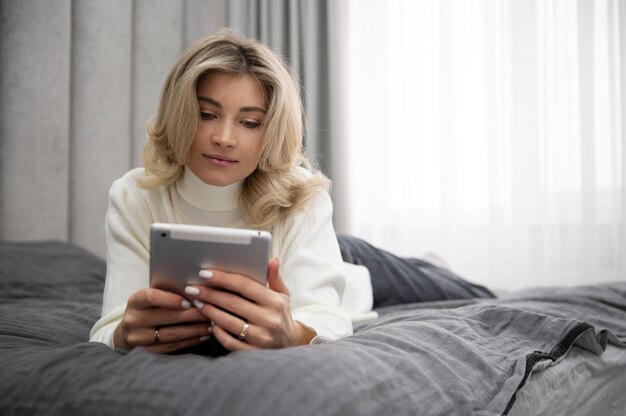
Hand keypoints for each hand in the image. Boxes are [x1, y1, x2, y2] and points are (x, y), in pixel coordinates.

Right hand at [114, 287, 212, 353]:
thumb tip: (195, 290)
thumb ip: (167, 293)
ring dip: (195, 330)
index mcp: (135, 301)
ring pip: (172, 334)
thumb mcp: (150, 298)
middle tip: (210, 312)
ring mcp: (139, 338)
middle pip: (167, 317)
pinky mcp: (147, 352)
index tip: (189, 301)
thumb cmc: (147, 309)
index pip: (152, 297)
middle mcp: (134, 320)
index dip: (171, 299)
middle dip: (193, 315)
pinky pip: (172, 347)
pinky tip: (202, 336)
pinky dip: (189, 341)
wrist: (128, 332)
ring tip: (211, 325)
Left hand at [187, 258, 315, 351]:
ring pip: (228, 322)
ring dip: (210, 311)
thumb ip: (275, 277)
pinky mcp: (254, 352)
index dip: (223, 278)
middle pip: (233, 303)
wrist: (290, 343)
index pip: (244, 286)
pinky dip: (218, 333)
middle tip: (193, 288)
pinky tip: (210, 324)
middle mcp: (269, 319)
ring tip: (198, 303)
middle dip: (210, 294)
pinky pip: (230, 342)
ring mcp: (261, 337)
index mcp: (275, 301)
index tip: (205, 274)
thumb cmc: (280, 313)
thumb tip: (272, 260)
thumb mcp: (283, 294)